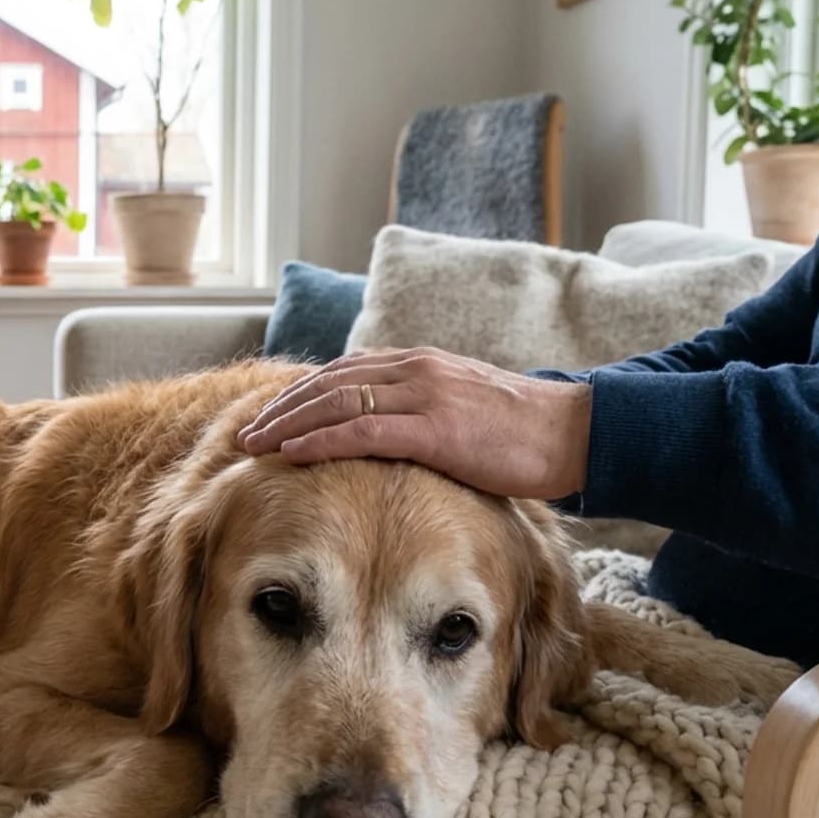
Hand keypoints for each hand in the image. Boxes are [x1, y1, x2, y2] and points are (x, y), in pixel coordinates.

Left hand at [237, 348, 592, 500]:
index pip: (343, 372)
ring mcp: (424, 396)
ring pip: (335, 402)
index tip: (269, 416)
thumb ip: (421, 411)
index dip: (300, 394)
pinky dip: (320, 439)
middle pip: (328, 383)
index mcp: (419, 364)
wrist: (572, 434)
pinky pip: (362, 430)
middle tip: (246, 433)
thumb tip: (388, 436)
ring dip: (288, 424)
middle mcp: (415, 370)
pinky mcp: (435, 429)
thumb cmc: (520, 432)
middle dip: (282, 408)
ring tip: (254, 445)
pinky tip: (291, 453)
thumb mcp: (461, 408)